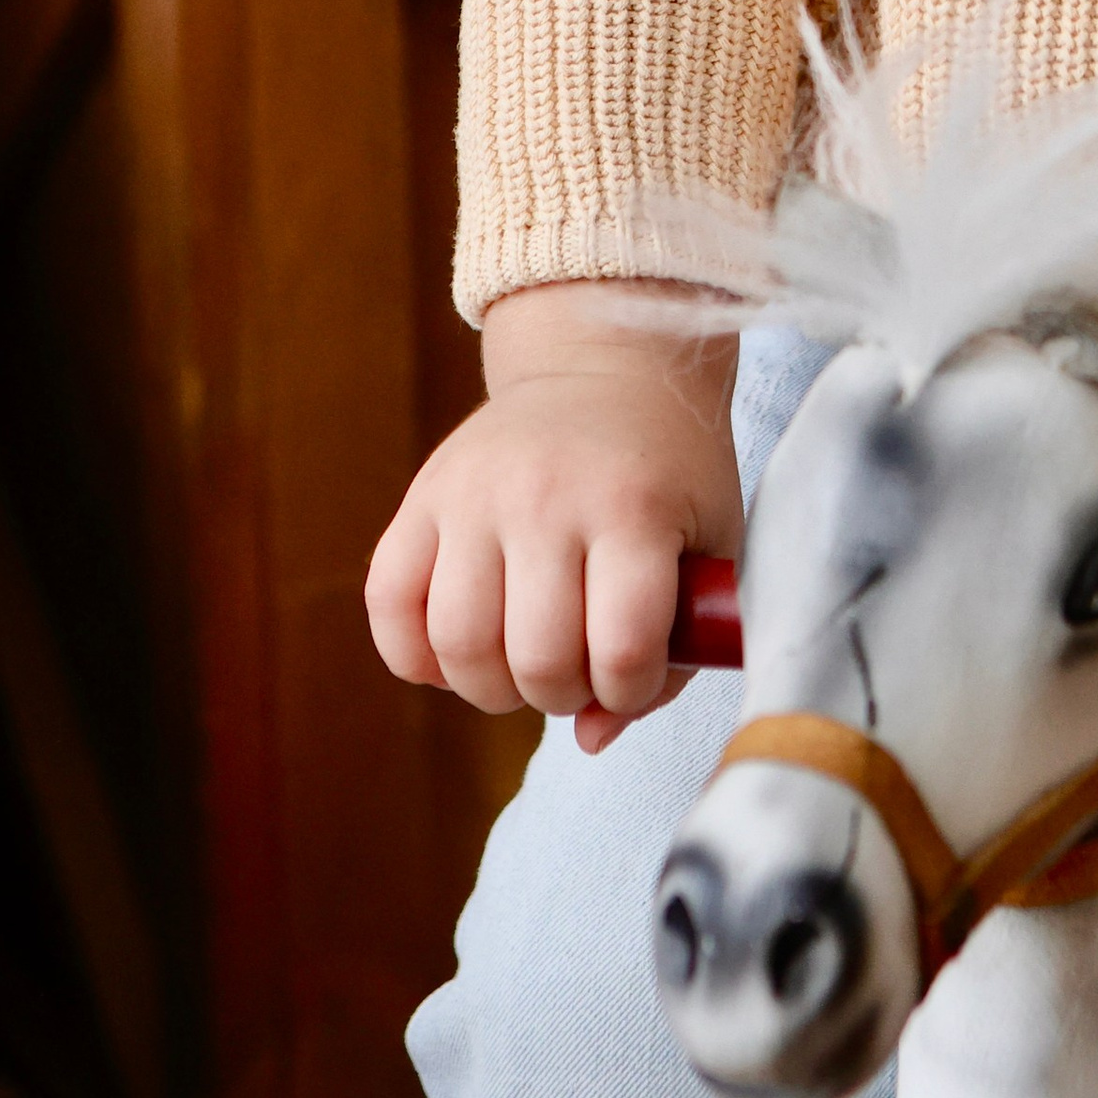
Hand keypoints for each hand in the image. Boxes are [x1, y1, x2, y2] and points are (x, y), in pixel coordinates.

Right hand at [365, 281, 741, 755]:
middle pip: (535, 660)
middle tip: (578, 666)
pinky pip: (387, 607)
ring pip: (457, 646)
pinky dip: (416, 656)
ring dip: (492, 686)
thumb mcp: (710, 541)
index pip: (623, 651)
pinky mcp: (423, 495)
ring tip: (523, 659)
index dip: (631, 692)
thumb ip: (678, 648)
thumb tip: (592, 734)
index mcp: (635, 507)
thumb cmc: (670, 470)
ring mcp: (475, 493)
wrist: (607, 363)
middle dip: (561, 694)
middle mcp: (548, 496)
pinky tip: (460, 649)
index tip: (634, 673)